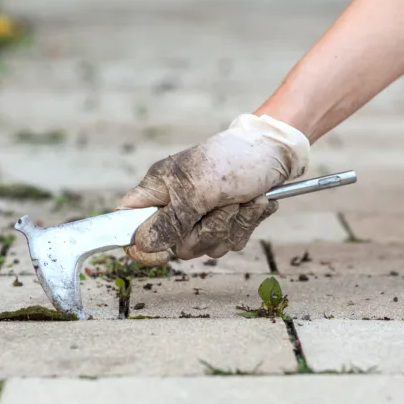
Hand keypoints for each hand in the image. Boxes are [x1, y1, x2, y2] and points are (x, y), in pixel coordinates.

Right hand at [118, 114, 310, 265]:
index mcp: (158, 189)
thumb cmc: (234, 159)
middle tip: (222, 202)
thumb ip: (170, 220)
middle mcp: (176, 205)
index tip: (162, 253)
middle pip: (175, 245)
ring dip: (232, 224)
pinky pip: (231, 242)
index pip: (127, 223)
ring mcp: (202, 217)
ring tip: (241, 197)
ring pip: (207, 247)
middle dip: (207, 230)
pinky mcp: (227, 223)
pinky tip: (254, 201)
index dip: (137, 244)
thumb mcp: (198, 189)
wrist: (276, 151)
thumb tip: (143, 244)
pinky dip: (247, 223)